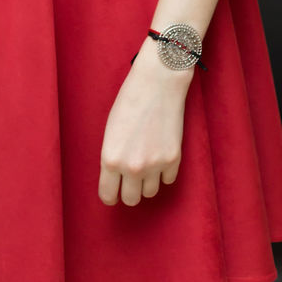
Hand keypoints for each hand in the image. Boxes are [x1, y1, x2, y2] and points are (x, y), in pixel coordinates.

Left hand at [98, 36, 193, 205]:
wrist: (158, 82)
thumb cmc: (130, 100)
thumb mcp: (111, 131)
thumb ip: (113, 157)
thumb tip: (116, 179)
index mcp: (111, 159)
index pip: (108, 195)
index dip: (110, 194)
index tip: (114, 191)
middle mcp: (132, 167)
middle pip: (131, 200)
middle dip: (129, 190)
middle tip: (131, 178)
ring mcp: (154, 165)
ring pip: (150, 193)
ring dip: (148, 182)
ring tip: (147, 162)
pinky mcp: (173, 159)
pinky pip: (168, 180)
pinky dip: (164, 172)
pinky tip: (160, 153)